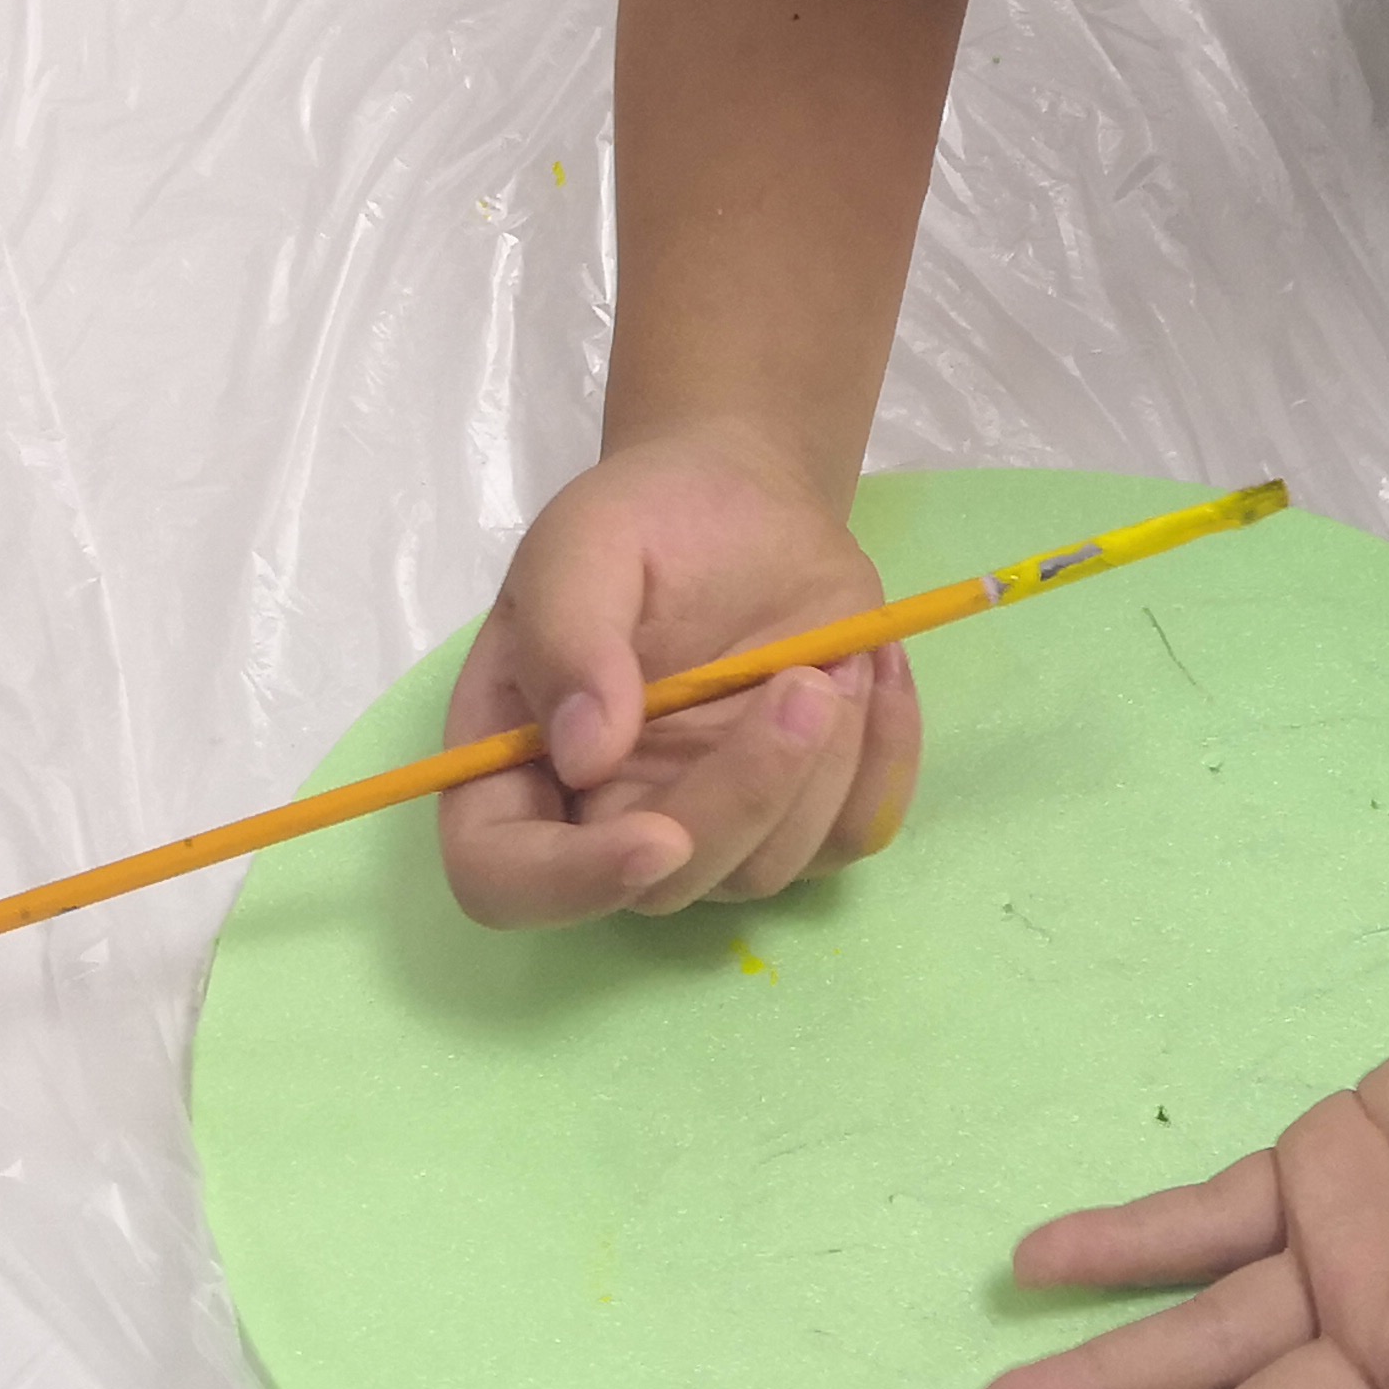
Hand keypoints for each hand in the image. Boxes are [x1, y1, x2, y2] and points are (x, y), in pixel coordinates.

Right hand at [434, 426, 922, 927]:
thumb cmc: (646, 517)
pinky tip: (876, 672)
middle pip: (660, 889)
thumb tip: (584, 755)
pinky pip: (850, 835)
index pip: (505, 879)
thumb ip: (566, 636)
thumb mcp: (583, 542)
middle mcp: (604, 817)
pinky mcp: (800, 813)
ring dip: (819, 767)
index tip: (658, 836)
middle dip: (741, 798)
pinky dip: (883, 761)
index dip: (572, 883)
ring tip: (834, 656)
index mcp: (515, 763)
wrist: (743, 500)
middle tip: (803, 684)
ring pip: (764, 869)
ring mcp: (708, 825)